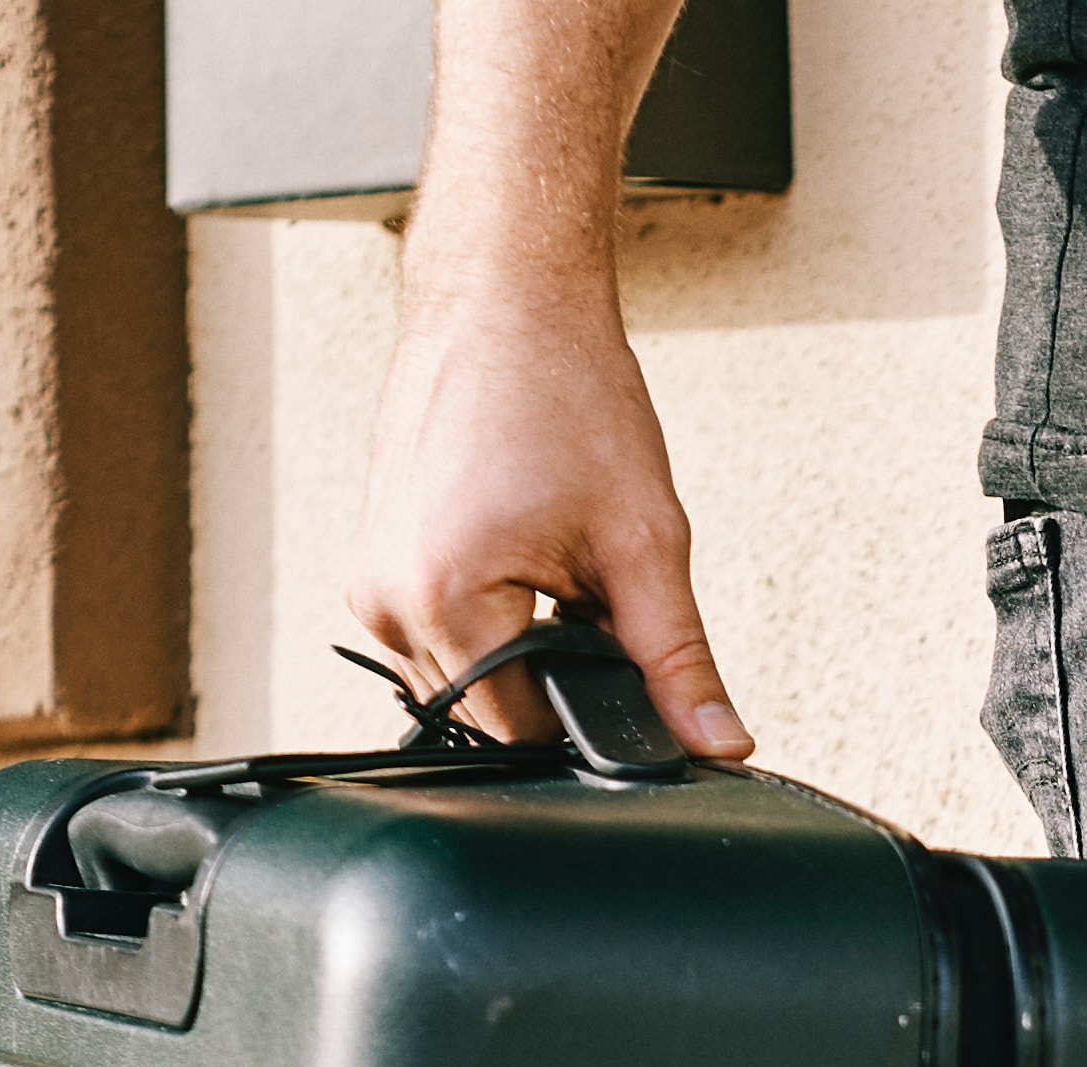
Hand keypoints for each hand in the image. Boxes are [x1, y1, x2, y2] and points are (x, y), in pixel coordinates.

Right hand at [351, 273, 745, 758]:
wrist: (503, 300)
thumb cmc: (563, 392)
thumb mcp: (644, 544)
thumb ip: (676, 661)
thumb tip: (716, 745)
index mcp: (443, 600)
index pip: (525, 738)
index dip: (593, 726)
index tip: (633, 685)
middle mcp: (385, 601)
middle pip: (491, 717)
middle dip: (559, 688)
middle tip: (603, 604)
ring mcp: (370, 583)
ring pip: (464, 682)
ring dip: (524, 655)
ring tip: (562, 569)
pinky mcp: (374, 564)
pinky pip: (439, 636)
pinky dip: (493, 624)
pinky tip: (528, 561)